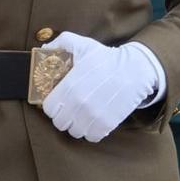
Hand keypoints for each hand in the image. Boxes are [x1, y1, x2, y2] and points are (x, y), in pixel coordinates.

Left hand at [37, 32, 163, 141]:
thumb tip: (44, 49)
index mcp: (69, 87)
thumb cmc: (107, 58)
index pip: (48, 108)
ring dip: (76, 125)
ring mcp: (93, 117)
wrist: (135, 70)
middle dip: (63, 116)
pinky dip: (91, 132)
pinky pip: (91, 137)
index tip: (58, 101)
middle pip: (59, 123)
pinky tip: (94, 120)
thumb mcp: (83, 44)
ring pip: (74, 132)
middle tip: (70, 108)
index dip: (52, 105)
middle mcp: (79, 104)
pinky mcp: (107, 125)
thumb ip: (60, 43)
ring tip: (82, 115)